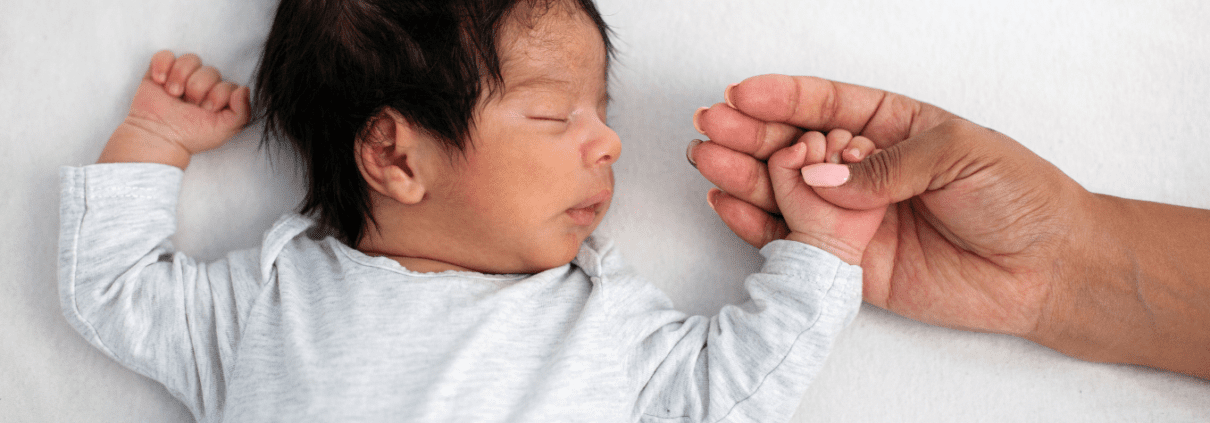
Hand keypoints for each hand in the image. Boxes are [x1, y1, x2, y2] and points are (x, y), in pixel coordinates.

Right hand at [99, 50, 250, 168]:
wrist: (159, 137)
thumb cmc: (191, 136)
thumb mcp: (224, 130)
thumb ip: (242, 112)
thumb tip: (244, 89)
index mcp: (219, 96)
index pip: (229, 84)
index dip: (218, 96)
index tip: (206, 110)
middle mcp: (203, 85)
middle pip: (211, 71)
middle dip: (198, 89)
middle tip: (188, 105)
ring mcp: (182, 76)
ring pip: (191, 59)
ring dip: (180, 78)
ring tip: (173, 94)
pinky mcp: (161, 71)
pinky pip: (165, 55)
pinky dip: (162, 66)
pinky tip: (160, 82)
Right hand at [689, 74, 1087, 337]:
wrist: (1048, 267)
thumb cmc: (1019, 196)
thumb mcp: (960, 152)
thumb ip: (887, 165)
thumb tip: (822, 175)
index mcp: (891, 127)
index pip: (826, 104)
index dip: (782, 98)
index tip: (743, 93)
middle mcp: (863, 169)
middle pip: (792, 144)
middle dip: (749, 133)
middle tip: (711, 126)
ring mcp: (852, 215)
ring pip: (784, 190)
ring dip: (742, 174)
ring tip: (706, 158)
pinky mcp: (849, 261)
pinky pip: (794, 240)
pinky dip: (757, 224)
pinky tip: (727, 203)